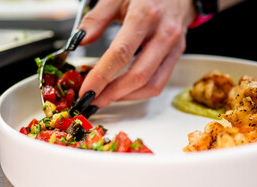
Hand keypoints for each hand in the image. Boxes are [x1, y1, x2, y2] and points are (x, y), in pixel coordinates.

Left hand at [78, 0, 195, 107]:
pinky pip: (160, 82)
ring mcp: (173, 47)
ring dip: (126, 97)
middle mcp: (163, 34)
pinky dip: (139, 92)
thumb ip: (97, 18)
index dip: (102, 76)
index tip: (86, 90)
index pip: (121, 53)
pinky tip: (124, 91)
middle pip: (138, 75)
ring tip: (106, 98)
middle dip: (112, 94)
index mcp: (145, 15)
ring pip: (152, 84)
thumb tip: (79, 41)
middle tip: (92, 100)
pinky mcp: (177, 56)